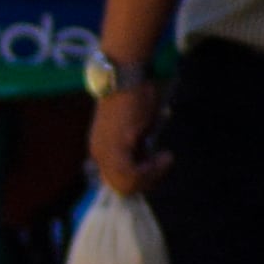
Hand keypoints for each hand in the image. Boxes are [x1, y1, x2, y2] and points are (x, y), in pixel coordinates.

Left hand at [87, 79, 159, 199]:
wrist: (127, 75)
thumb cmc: (135, 97)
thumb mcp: (137, 129)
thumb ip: (138, 149)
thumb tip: (148, 163)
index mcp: (101, 149)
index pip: (117, 181)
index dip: (140, 181)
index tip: (158, 167)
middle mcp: (98, 152)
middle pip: (120, 187)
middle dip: (147, 182)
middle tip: (164, 164)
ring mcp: (104, 150)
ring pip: (124, 184)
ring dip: (150, 177)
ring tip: (165, 159)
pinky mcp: (114, 145)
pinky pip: (130, 173)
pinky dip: (151, 171)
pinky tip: (164, 157)